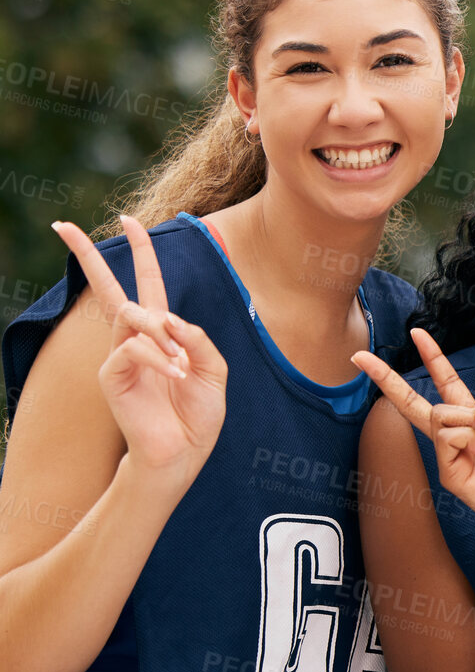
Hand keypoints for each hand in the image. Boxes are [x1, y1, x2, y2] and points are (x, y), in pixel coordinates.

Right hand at [53, 217, 228, 478]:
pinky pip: (134, 348)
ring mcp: (120, 355)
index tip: (128, 220)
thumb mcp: (213, 370)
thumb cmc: (198, 413)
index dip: (141, 251)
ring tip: (181, 365)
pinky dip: (159, 357)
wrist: (183, 451)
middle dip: (88, 256)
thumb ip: (197, 338)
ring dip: (161, 333)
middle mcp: (136, 338)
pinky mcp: (113, 374)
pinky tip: (175, 375)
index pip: (147, 283)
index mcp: (163, 332)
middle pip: (108, 288)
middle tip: (64, 226)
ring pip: (131, 315)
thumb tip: (168, 318)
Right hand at [354, 328, 474, 542]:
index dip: (434, 358)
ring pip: (440, 414)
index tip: (417, 333)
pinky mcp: (447, 471)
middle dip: (387, 378)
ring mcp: (447, 453)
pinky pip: (449, 436)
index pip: (448, 383)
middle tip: (359, 357)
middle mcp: (456, 434)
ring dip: (470, 421)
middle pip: (415, 401)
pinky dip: (471, 438)